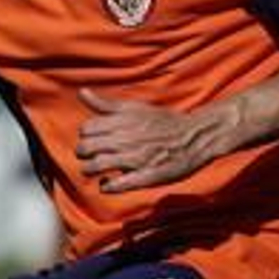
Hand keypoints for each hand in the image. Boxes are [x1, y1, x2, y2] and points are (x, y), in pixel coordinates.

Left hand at [75, 87, 216, 192]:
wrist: (196, 136)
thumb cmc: (163, 122)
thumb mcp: (134, 108)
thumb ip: (105, 104)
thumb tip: (81, 92)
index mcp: (121, 121)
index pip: (85, 129)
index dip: (85, 136)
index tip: (93, 140)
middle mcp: (125, 139)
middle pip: (85, 148)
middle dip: (83, 154)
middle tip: (90, 157)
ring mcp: (135, 158)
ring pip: (95, 166)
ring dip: (89, 170)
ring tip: (96, 171)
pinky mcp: (146, 176)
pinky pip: (116, 185)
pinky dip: (107, 187)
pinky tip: (108, 184)